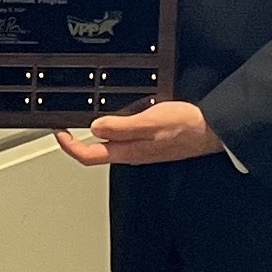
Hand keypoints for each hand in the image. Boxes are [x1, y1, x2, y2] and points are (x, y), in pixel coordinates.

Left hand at [54, 101, 223, 166]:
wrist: (212, 130)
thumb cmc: (186, 126)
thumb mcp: (150, 121)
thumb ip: (121, 126)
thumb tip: (95, 128)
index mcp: (128, 151)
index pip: (88, 155)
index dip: (69, 146)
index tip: (59, 131)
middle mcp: (132, 153)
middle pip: (96, 153)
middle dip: (77, 140)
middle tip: (66, 125)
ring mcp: (141, 148)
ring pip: (110, 145)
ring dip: (95, 133)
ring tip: (86, 117)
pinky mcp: (150, 141)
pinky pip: (125, 137)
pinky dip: (114, 127)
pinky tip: (118, 116)